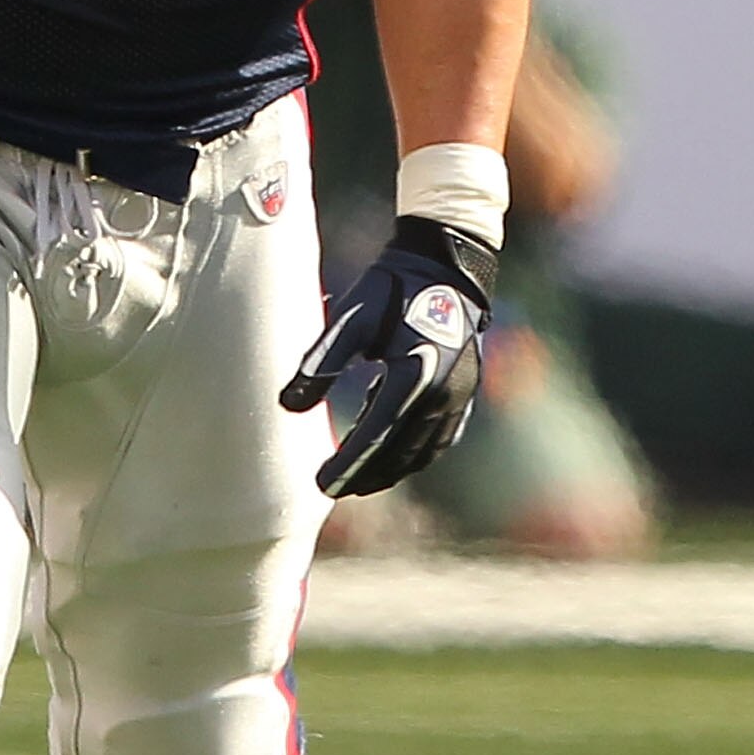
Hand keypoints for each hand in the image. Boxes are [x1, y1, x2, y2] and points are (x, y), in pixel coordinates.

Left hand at [280, 216, 495, 496]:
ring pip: (424, 450)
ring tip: (360, 482)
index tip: (322, 484)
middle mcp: (443, 392)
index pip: (377, 433)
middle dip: (367, 475)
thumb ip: (321, 361)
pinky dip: (415, 454)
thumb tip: (287, 405)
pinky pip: (440, 437)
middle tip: (334, 489)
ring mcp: (460, 395)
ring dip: (392, 470)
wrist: (446, 265)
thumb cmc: (392, 288)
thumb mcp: (352, 318)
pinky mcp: (465, 391)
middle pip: (402, 452)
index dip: (348, 463)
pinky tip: (394, 457)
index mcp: (415, 373)